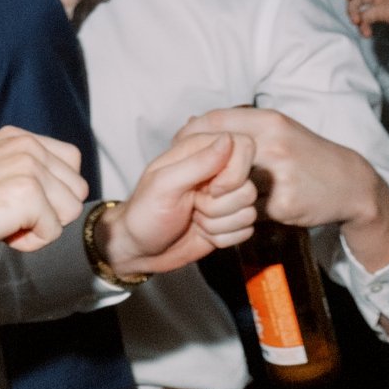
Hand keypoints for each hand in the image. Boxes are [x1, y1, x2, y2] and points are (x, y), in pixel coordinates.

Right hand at [0, 126, 90, 262]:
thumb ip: (26, 172)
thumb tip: (64, 195)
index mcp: (18, 136)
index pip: (72, 163)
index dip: (53, 193)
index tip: (17, 203)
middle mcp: (27, 145)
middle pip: (76, 190)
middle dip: (50, 212)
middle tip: (8, 216)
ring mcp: (28, 167)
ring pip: (70, 211)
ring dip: (41, 228)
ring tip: (3, 223)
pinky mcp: (27, 194)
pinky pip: (53, 232)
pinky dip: (29, 243)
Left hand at [96, 130, 258, 276]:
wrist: (140, 249)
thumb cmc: (144, 213)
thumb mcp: (164, 184)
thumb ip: (197, 162)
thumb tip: (228, 139)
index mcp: (200, 151)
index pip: (244, 147)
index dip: (235, 173)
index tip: (212, 189)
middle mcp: (218, 172)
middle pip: (248, 187)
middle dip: (219, 206)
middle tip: (193, 205)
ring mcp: (225, 199)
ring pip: (248, 212)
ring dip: (218, 224)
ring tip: (193, 218)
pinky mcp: (229, 223)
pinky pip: (245, 231)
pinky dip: (222, 237)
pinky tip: (202, 232)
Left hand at [176, 106, 383, 232]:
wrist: (351, 184)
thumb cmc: (307, 155)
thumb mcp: (277, 130)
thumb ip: (240, 127)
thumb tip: (193, 122)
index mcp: (267, 122)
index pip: (212, 122)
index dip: (188, 135)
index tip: (179, 147)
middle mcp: (271, 144)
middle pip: (214, 152)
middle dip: (195, 166)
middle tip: (186, 176)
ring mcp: (279, 175)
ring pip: (227, 186)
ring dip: (211, 194)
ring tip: (203, 198)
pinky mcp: (284, 205)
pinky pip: (246, 211)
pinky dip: (234, 213)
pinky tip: (231, 213)